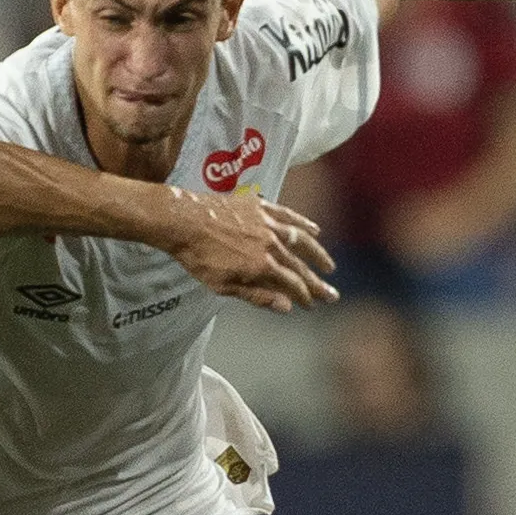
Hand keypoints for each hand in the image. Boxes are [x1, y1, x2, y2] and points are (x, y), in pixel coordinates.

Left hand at [161, 189, 338, 310]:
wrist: (183, 221)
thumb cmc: (198, 257)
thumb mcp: (223, 286)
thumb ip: (257, 295)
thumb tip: (286, 307)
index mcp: (262, 266)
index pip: (292, 285)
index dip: (304, 297)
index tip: (312, 305)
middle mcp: (270, 244)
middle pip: (301, 266)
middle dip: (318, 283)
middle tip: (332, 295)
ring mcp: (267, 224)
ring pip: (301, 240)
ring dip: (317, 255)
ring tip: (328, 266)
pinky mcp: (261, 207)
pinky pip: (289, 215)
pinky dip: (304, 223)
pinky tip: (315, 229)